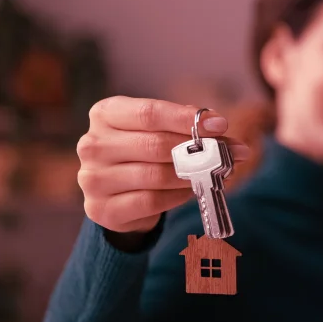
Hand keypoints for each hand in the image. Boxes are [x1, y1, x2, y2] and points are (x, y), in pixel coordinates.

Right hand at [77, 96, 249, 236]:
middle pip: (154, 145)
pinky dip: (178, 196)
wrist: (116, 196)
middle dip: (198, 150)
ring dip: (192, 175)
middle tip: (230, 154)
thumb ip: (187, 127)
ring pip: (155, 175)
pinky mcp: (102, 209)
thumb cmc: (142, 153)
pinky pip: (151, 201)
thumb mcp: (159, 131)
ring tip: (214, 173)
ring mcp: (92, 178)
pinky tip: (192, 190)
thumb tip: (221, 128)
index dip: (186, 119)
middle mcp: (92, 144)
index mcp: (105, 113)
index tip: (220, 125)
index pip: (149, 112)